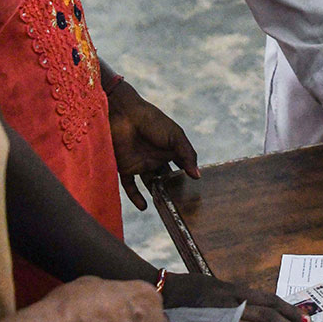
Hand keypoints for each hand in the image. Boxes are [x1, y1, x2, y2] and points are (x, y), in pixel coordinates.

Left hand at [107, 78, 199, 210]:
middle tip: (182, 204)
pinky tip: (144, 207)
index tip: (196, 190)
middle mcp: (155, 157)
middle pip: (166, 177)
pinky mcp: (125, 168)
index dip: (187, 175)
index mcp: (169, 148)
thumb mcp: (175, 136)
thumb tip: (198, 176)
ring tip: (166, 207)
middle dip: (173, 188)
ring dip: (157, 194)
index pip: (181, 165)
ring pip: (149, 183)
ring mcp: (140, 163)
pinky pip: (130, 186)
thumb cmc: (152, 121)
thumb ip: (188, 155)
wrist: (124, 114)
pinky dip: (136, 197)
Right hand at [163, 273, 309, 321]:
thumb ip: (234, 298)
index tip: (305, 319)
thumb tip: (253, 309)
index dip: (289, 310)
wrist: (159, 296)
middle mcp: (232, 304)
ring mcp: (220, 321)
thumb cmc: (186, 290)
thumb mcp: (215, 286)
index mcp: (235, 291)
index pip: (269, 300)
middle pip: (268, 316)